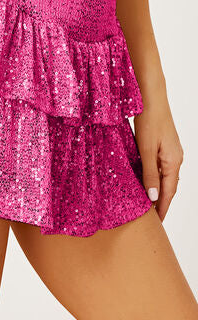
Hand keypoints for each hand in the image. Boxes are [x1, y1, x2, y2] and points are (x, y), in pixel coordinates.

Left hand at [134, 98, 183, 221]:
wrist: (150, 96)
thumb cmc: (148, 120)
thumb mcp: (146, 149)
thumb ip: (149, 173)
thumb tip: (153, 197)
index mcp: (173, 161)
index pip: (169, 192)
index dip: (162, 208)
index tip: (156, 223)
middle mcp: (175, 158)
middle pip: (168, 186)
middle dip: (160, 202)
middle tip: (149, 218)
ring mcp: (170, 151)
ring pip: (163, 176)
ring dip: (156, 189)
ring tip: (146, 203)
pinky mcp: (163, 144)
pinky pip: (160, 166)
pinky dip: (153, 176)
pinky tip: (144, 180)